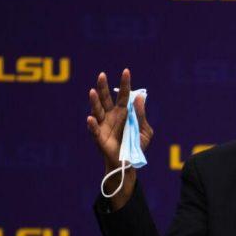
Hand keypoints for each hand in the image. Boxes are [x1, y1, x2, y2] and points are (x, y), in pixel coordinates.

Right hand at [86, 68, 152, 207]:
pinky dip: (92, 124)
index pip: (124, 95)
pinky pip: (94, 130)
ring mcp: (104, 125)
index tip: (126, 71)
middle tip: (102, 74)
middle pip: (106, 99)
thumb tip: (140, 97)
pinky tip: (90, 118)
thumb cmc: (136, 145)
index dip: (125, 84)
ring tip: (92, 92)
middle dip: (104, 87)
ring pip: (97, 110)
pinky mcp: (99, 138)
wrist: (129, 163)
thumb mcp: (145, 131)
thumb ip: (142, 115)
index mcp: (124, 112)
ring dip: (94, 101)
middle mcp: (111, 116)